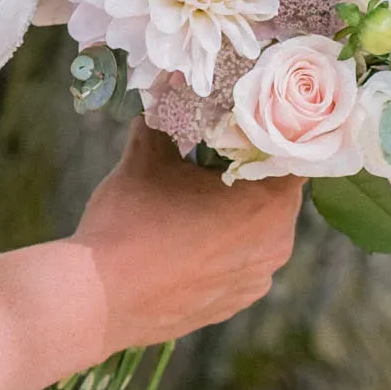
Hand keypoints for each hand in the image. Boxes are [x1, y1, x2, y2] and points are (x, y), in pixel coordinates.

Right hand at [72, 120, 300, 355]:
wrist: (100, 299)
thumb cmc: (132, 221)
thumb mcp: (147, 156)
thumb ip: (166, 118)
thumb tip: (170, 84)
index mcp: (269, 206)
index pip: (290, 155)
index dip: (265, 131)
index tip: (238, 117)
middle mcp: (276, 248)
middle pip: (275, 192)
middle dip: (246, 169)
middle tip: (210, 149)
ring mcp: (254, 283)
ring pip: (257, 230)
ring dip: (234, 209)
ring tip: (192, 194)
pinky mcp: (231, 306)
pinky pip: (238, 261)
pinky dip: (221, 245)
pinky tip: (184, 235)